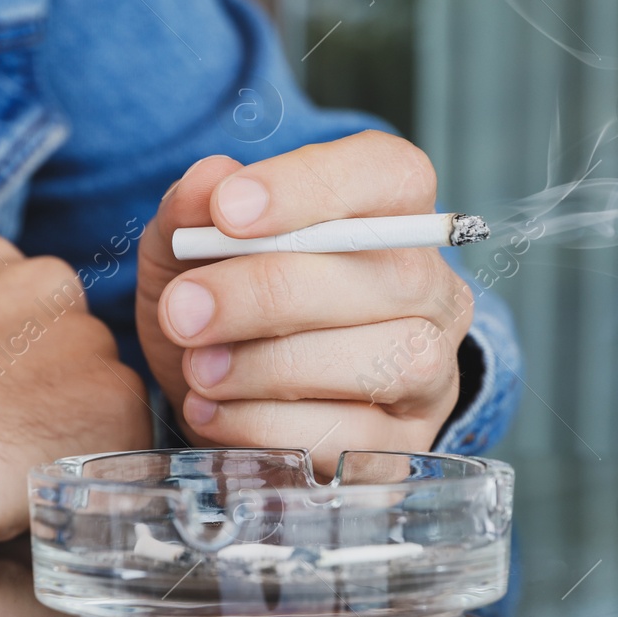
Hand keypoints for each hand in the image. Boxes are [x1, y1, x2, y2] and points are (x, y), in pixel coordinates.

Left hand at [135, 132, 473, 472]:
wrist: (222, 399)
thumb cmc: (224, 307)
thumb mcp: (187, 249)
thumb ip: (192, 209)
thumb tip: (210, 181)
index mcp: (393, 213)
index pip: (391, 174)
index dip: (314, 186)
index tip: (228, 212)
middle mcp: (432, 288)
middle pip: (393, 275)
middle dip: (272, 292)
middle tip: (185, 312)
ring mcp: (432, 371)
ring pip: (389, 358)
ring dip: (275, 366)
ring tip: (200, 369)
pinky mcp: (404, 442)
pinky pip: (358, 435)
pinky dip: (271, 424)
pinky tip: (215, 411)